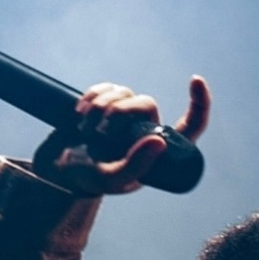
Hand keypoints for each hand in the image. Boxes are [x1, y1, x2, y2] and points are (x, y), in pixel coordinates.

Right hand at [46, 75, 210, 195]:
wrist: (58, 170)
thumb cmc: (89, 179)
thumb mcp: (112, 179)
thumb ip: (136, 164)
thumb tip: (159, 141)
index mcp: (157, 153)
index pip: (190, 126)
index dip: (200, 103)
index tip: (196, 80)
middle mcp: (146, 131)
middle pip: (146, 103)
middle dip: (120, 110)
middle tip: (99, 131)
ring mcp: (126, 117)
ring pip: (125, 93)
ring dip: (102, 105)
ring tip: (84, 126)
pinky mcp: (107, 105)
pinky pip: (107, 88)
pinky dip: (93, 95)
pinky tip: (80, 111)